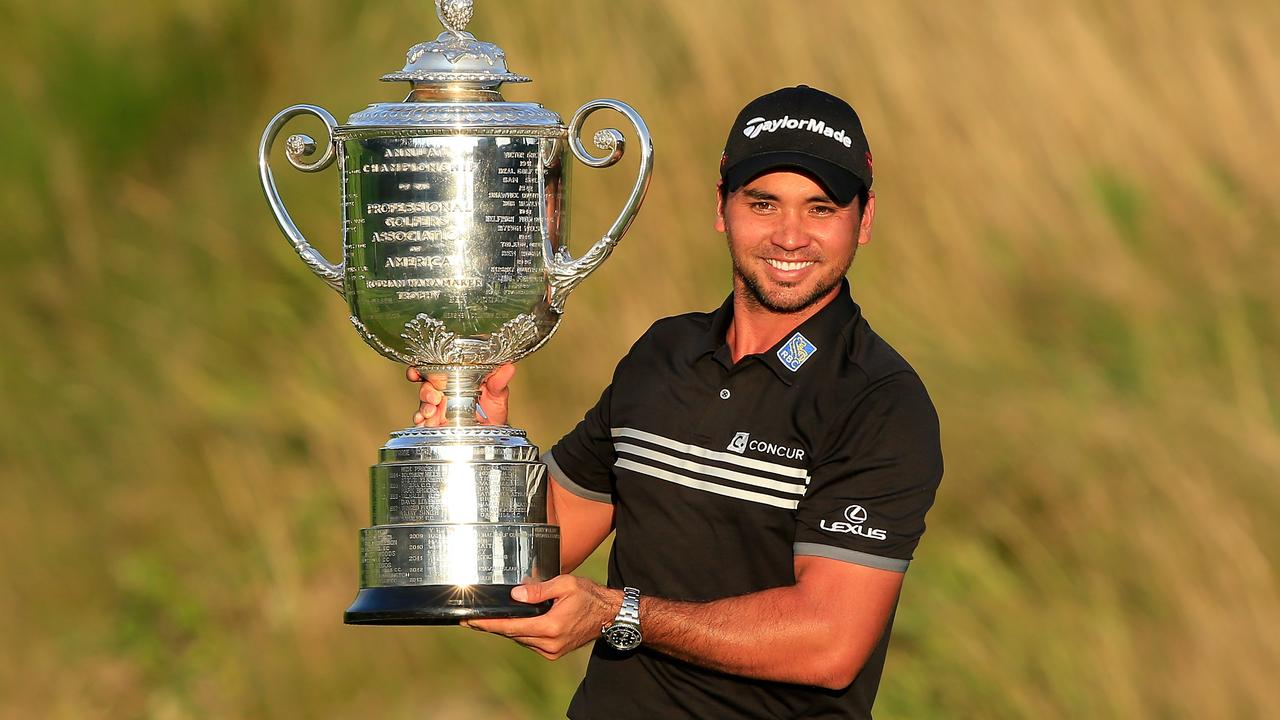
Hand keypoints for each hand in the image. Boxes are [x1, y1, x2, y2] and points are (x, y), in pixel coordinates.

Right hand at [407, 363, 514, 426]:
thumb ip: (499, 381)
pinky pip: (424, 422)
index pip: (433, 369)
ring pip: (424, 405)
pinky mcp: (438, 424)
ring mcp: (439, 409)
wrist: (493, 433)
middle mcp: (443, 392)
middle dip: (425, 392)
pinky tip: (423, 423)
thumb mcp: (497, 393)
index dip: (421, 368)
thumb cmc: (494, 409)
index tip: (416, 371)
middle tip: (434, 398)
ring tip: (431, 413)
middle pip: (425, 387)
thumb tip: (509, 366)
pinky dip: (421, 422)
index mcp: (455, 379)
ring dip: (424, 408)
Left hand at [463, 576, 619, 659]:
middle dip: (494, 626)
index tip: (471, 622)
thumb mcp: (565, 584)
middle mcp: (549, 643)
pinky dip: (522, 633)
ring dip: (508, 629)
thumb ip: (538, 590)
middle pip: (513, 634)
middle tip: (473, 618)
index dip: (489, 624)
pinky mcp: (554, 653)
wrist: (609, 615)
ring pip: (521, 639)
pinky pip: (530, 642)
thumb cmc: (589, 596)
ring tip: (492, 619)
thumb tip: (515, 595)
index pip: (511, 627)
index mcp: (551, 626)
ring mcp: (552, 651)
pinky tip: (516, 622)